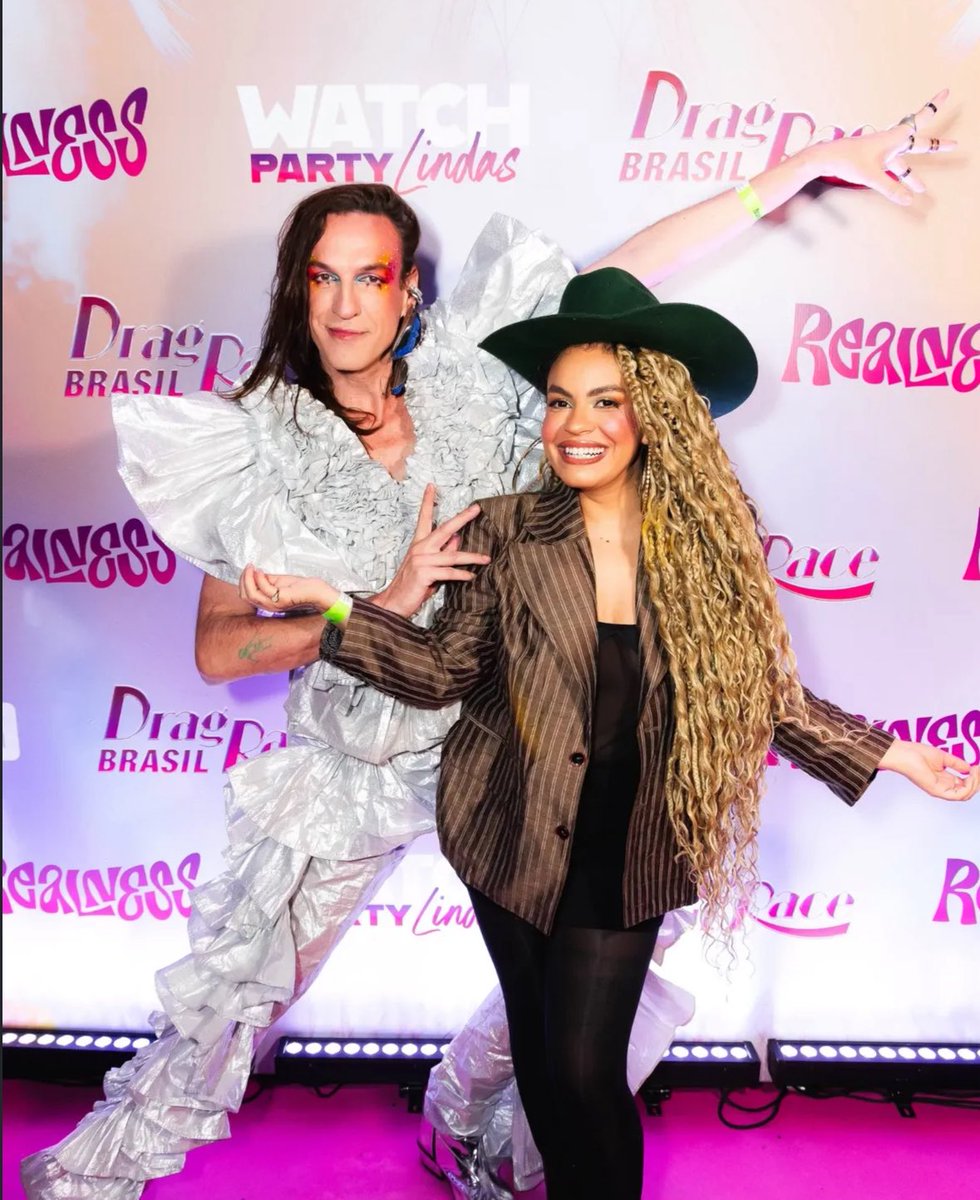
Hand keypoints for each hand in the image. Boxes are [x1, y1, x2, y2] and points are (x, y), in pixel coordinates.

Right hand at [239, 564, 336, 613]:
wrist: (315, 591)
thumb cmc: (300, 587)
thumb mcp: (278, 581)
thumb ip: (265, 579)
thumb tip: (255, 573)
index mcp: (266, 602)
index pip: (246, 595)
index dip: (242, 581)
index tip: (247, 569)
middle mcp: (268, 606)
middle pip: (245, 596)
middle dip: (243, 579)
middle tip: (248, 567)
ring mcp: (274, 604)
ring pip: (251, 594)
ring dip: (248, 578)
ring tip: (252, 568)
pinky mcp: (281, 599)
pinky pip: (264, 589)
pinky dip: (260, 579)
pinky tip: (261, 571)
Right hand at [372, 483, 489, 617]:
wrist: (395, 602)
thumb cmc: (413, 585)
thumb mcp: (429, 566)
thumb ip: (443, 552)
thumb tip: (457, 538)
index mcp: (419, 544)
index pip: (424, 518)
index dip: (427, 502)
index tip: (431, 487)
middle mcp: (419, 549)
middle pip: (444, 529)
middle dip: (462, 518)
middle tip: (476, 509)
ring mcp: (421, 560)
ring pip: (452, 555)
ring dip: (472, 557)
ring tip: (486, 558)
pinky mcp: (424, 574)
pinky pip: (448, 573)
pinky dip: (461, 574)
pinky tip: (471, 576)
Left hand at [806, 89, 955, 205]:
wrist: (826, 158)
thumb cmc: (848, 161)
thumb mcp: (871, 176)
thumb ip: (891, 189)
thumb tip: (909, 200)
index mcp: (894, 137)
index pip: (919, 119)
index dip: (934, 106)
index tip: (946, 92)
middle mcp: (891, 142)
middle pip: (918, 143)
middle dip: (935, 146)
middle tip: (953, 144)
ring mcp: (882, 152)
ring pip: (903, 161)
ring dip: (912, 174)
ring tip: (921, 188)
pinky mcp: (873, 160)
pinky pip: (891, 169)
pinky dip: (897, 179)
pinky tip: (899, 192)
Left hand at [878, 738, 979, 801]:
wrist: (904, 753)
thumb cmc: (916, 753)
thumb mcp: (943, 758)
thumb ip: (957, 764)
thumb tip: (970, 768)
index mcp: (944, 780)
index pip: (965, 785)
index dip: (975, 777)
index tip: (978, 767)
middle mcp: (943, 787)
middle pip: (968, 791)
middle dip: (978, 781)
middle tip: (979, 769)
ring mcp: (940, 791)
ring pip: (966, 795)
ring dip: (975, 783)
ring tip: (976, 770)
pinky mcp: (937, 791)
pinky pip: (959, 795)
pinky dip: (969, 786)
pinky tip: (971, 773)